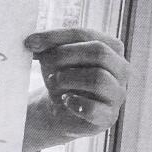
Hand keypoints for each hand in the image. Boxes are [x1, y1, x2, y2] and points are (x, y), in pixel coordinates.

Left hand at [23, 27, 128, 148]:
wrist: (61, 110)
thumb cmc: (62, 77)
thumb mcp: (54, 57)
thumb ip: (47, 47)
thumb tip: (32, 42)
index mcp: (111, 47)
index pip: (85, 34)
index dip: (56, 36)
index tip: (30, 42)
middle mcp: (121, 68)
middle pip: (98, 52)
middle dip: (64, 56)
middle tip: (44, 65)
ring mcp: (118, 94)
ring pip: (98, 78)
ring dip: (68, 78)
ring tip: (54, 83)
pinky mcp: (108, 116)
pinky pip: (94, 108)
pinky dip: (75, 103)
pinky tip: (65, 100)